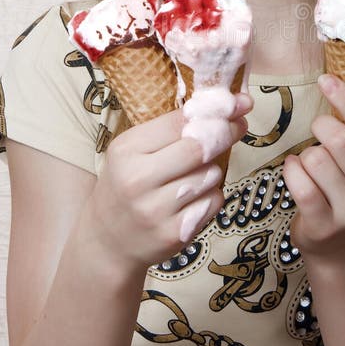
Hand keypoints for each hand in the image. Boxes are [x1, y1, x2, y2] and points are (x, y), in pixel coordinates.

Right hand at [86, 93, 252, 271]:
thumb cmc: (125, 187)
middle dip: (225, 133)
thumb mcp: (132, 152)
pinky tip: (192, 201)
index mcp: (126, 151)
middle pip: (199, 148)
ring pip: (211, 176)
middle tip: (238, 126)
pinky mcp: (174, 234)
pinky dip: (211, 196)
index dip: (214, 110)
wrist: (106, 242)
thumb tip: (220, 108)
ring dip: (212, 172)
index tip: (239, 103)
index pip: (179, 122)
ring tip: (192, 178)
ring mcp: (156, 210)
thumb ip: (168, 132)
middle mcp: (138, 180)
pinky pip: (213, 202)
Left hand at [283, 74, 344, 260]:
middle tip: (318, 130)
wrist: (343, 244)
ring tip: (311, 163)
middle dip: (321, 126)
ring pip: (316, 160)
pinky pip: (300, 184)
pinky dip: (291, 171)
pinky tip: (296, 171)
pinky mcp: (325, 225)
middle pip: (341, 140)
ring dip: (304, 154)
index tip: (326, 79)